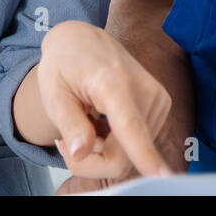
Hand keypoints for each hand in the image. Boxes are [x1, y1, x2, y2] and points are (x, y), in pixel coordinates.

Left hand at [35, 20, 172, 180]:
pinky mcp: (162, 106)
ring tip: (86, 121)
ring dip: (104, 151)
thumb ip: (69, 123)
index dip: (144, 154)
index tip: (161, 175)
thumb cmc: (64, 64)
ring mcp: (158, 99)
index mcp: (113, 83)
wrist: (83, 39)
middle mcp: (144, 90)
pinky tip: (103, 121)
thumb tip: (80, 153)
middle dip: (92, 161)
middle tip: (65, 142)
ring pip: (131, 157)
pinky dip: (117, 144)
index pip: (130, 126)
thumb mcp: (53, 92)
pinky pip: (138, 146)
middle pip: (123, 157)